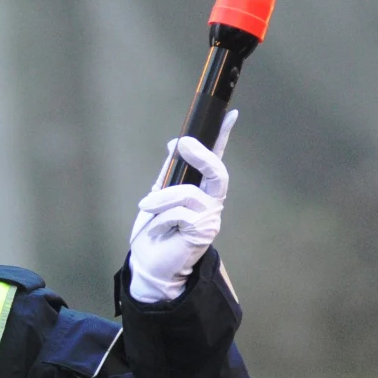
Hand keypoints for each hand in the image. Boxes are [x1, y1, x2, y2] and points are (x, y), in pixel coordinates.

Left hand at [128, 109, 236, 302]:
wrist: (149, 263)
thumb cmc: (154, 231)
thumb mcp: (159, 196)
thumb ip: (169, 173)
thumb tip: (175, 144)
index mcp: (201, 190)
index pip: (216, 160)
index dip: (223, 138)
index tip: (230, 114)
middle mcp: (211, 201)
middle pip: (217, 171)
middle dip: (200, 155)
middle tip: (182, 144)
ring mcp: (210, 216)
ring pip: (186, 193)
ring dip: (160, 200)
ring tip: (146, 209)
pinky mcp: (203, 231)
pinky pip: (180, 212)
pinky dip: (160, 219)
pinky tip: (157, 230)